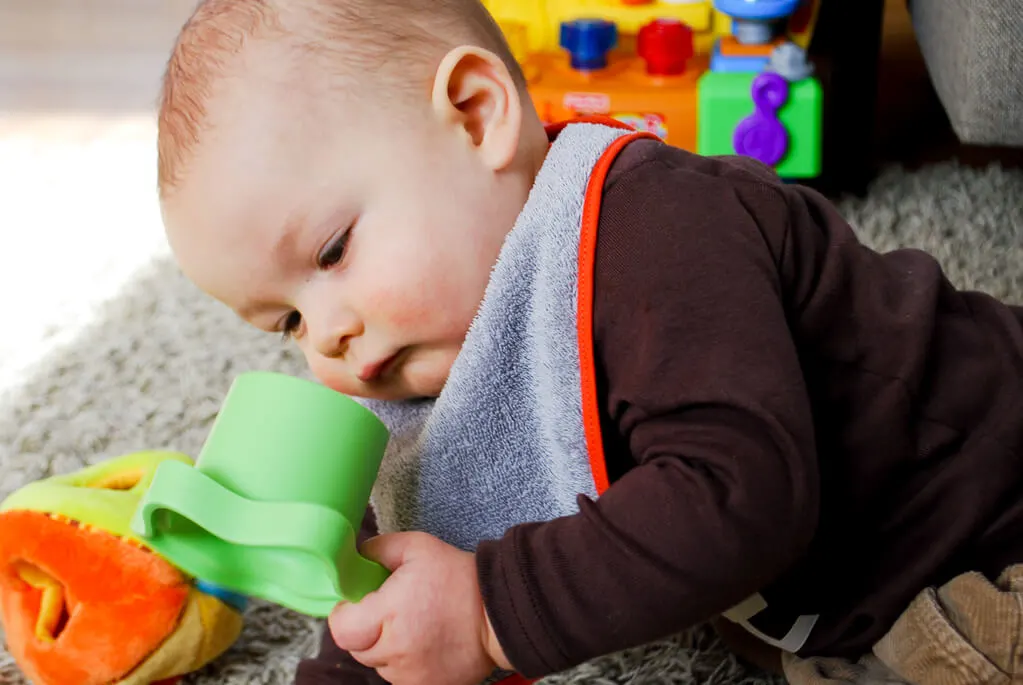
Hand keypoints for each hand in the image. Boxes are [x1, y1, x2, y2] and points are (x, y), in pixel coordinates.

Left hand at [329, 532, 511, 684]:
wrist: (500, 613)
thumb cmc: (460, 579)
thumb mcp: (419, 547)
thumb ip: (380, 549)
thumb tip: (357, 556)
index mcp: (390, 613)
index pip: (342, 629)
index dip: (344, 614)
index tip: (357, 603)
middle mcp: (396, 649)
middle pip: (357, 649)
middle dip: (365, 630)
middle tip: (388, 611)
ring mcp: (410, 674)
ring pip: (378, 664)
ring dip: (385, 647)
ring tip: (411, 626)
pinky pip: (400, 677)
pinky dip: (404, 662)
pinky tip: (423, 643)